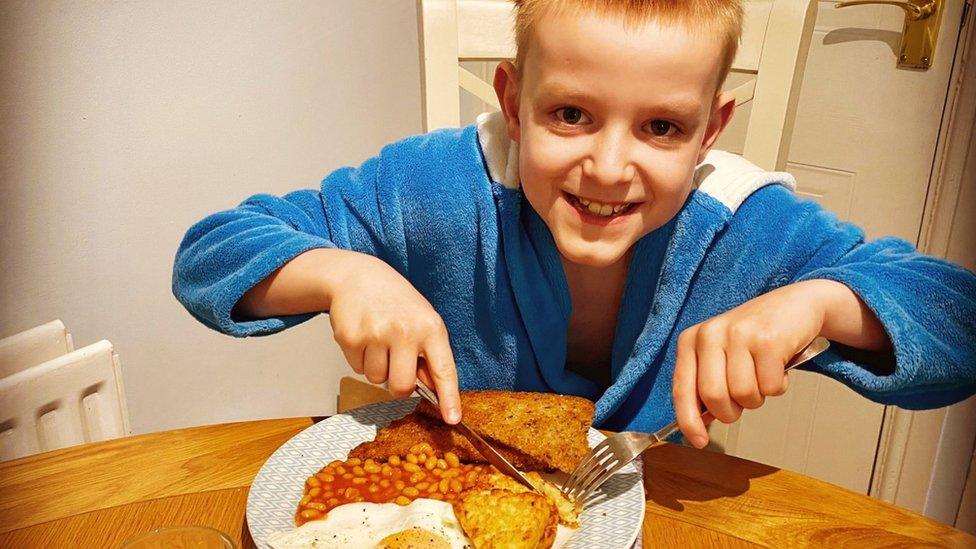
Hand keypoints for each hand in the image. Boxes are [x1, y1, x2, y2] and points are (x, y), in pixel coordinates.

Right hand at [328, 255, 460, 423]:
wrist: (359, 277)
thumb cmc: (396, 302)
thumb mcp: (422, 319)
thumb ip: (429, 353)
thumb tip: (432, 390)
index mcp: (430, 327)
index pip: (443, 369)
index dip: (449, 397)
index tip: (452, 418)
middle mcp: (405, 331)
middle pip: (402, 387)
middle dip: (398, 385)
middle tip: (395, 363)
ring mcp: (376, 334)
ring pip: (376, 379)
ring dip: (376, 367)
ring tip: (378, 340)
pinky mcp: (350, 337)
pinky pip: (356, 368)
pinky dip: (359, 358)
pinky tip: (363, 335)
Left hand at [672, 281, 830, 448]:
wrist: (795, 306)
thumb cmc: (755, 337)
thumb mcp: (721, 355)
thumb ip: (706, 384)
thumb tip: (699, 423)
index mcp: (691, 340)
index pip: (682, 389)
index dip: (689, 421)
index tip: (699, 441)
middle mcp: (710, 334)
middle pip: (714, 397)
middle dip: (731, 411)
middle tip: (743, 399)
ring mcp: (738, 334)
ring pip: (743, 395)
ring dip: (757, 397)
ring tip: (762, 375)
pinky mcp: (767, 339)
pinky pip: (770, 387)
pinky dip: (777, 386)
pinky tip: (777, 366)